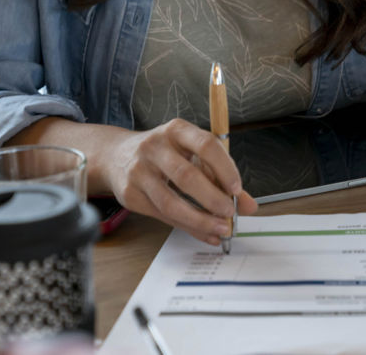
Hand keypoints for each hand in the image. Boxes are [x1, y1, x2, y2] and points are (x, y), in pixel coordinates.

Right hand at [101, 119, 258, 243]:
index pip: (205, 144)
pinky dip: (187, 228)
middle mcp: (154, 147)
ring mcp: (139, 172)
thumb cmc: (164, 154)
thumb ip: (221, 176)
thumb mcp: (191, 153)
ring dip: (200, 221)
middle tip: (229, 213)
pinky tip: (205, 234)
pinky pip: (163, 216)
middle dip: (212, 199)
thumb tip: (248, 205)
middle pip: (186, 176)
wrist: (117, 156)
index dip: (224, 168)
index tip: (237, 189)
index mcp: (176, 130)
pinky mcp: (130, 195)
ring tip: (220, 229)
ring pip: (171, 203)